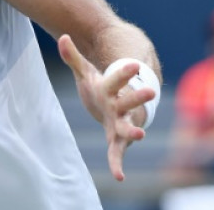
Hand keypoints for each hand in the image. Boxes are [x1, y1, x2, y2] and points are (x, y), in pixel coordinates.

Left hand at [57, 34, 155, 181]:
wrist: (115, 106)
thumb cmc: (101, 87)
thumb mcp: (84, 72)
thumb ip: (72, 56)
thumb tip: (62, 37)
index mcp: (112, 87)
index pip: (118, 78)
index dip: (125, 71)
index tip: (134, 63)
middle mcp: (120, 105)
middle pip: (129, 100)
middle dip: (138, 96)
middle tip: (151, 91)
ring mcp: (121, 123)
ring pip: (127, 126)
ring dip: (133, 129)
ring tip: (140, 133)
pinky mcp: (117, 139)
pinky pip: (117, 152)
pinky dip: (117, 163)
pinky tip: (119, 176)